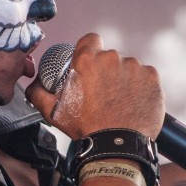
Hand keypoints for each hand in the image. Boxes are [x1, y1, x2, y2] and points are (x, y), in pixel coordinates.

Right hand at [25, 33, 164, 139]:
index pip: (90, 40)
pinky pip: (145, 77)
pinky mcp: (152, 78)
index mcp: (88, 61)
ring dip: (124, 80)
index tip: (90, 65)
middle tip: (103, 93)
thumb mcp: (54, 112)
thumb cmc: (87, 128)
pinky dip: (141, 87)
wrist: (118, 145)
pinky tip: (134, 103)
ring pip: (128, 68)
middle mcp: (112, 58)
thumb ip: (38, 93)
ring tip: (119, 102)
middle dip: (106, 71)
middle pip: (109, 58)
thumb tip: (33, 87)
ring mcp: (135, 67)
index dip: (89, 51)